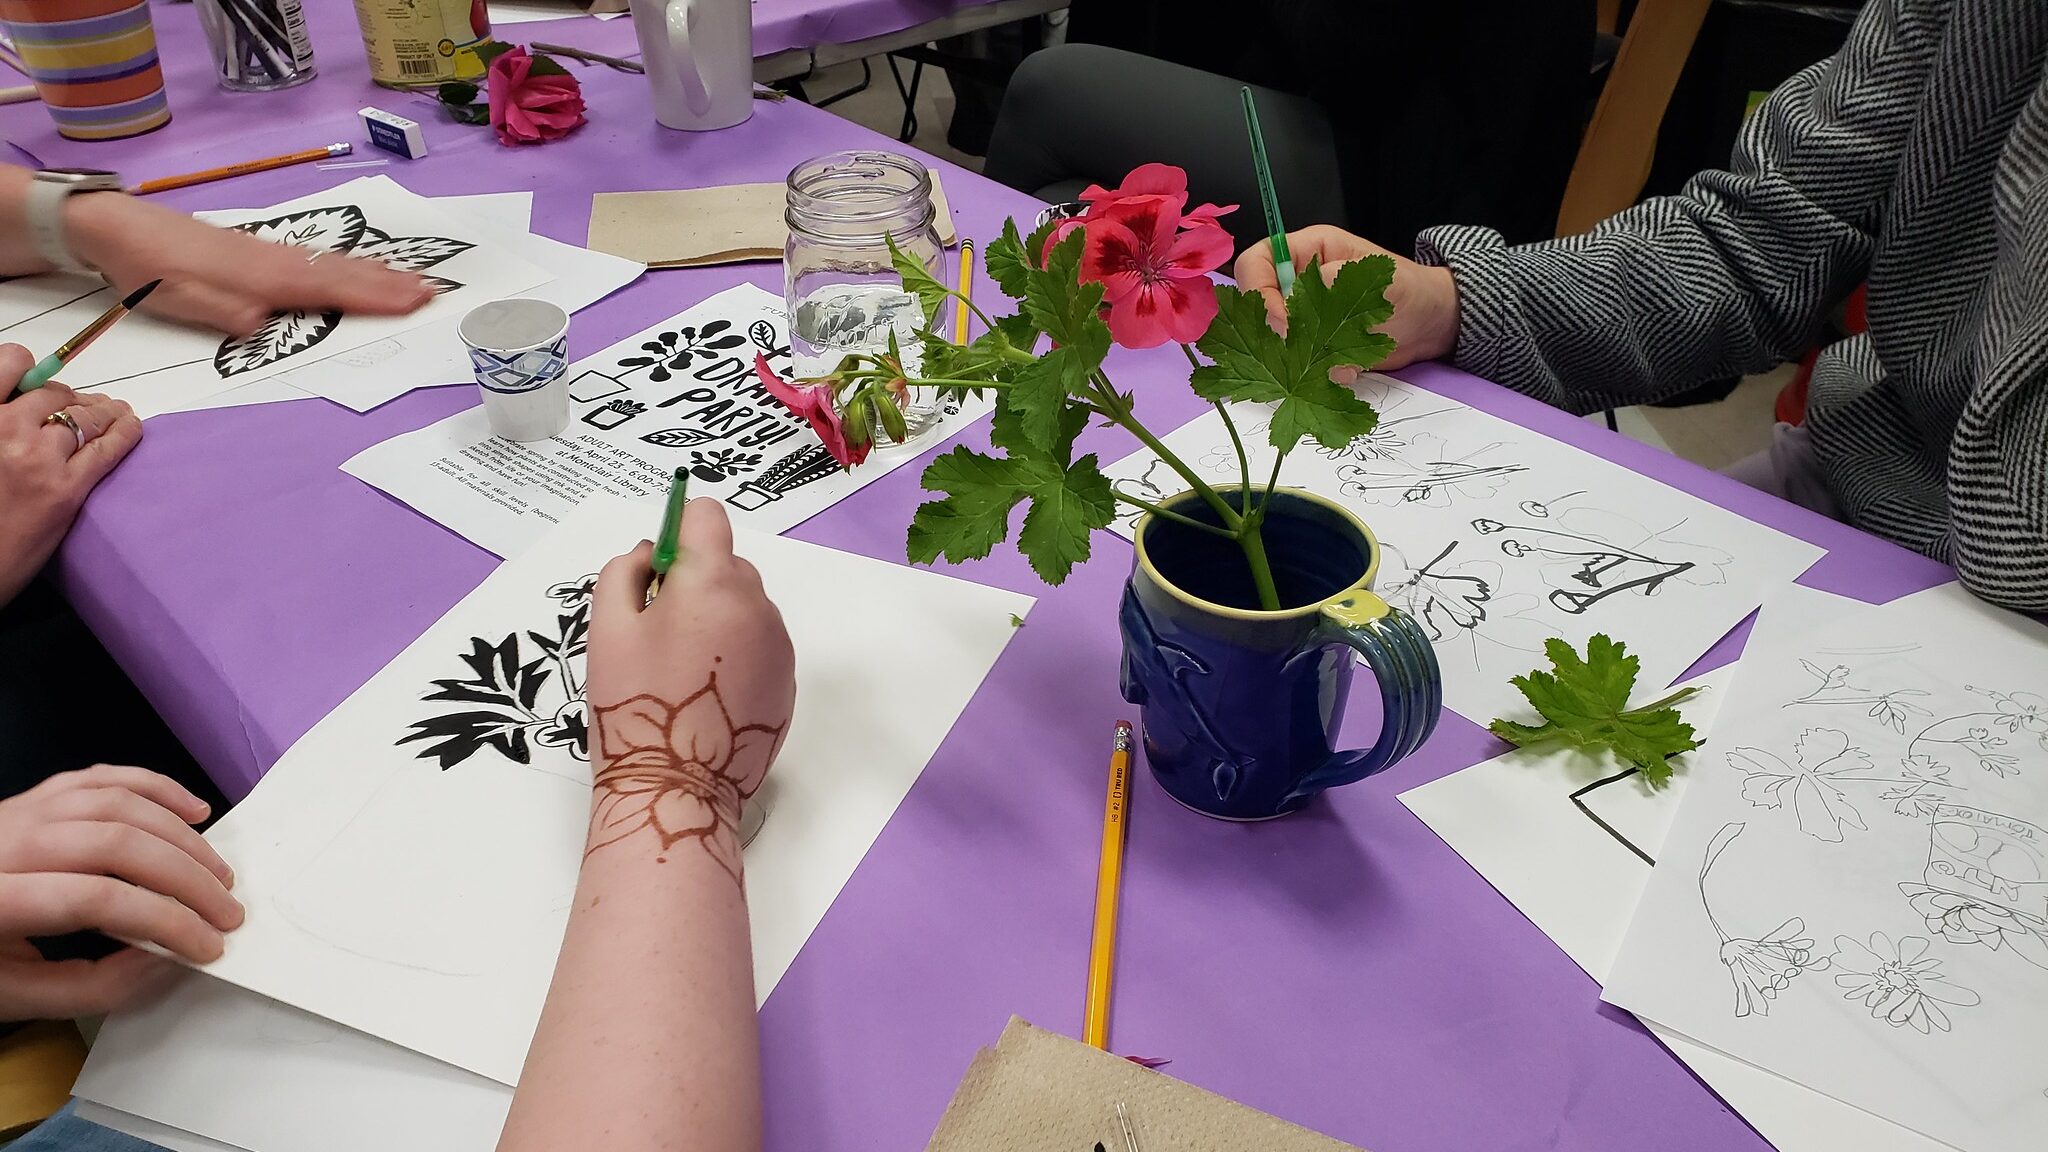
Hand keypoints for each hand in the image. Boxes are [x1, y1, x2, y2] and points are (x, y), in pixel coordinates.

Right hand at [0, 344, 141, 606]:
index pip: (11, 362)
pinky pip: (107, 447)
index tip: (38, 381)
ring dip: (104, 411)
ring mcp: (37, 457)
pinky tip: (131, 427)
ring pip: (87, 415)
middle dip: (71, 399)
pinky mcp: (66, 489)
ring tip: (113, 413)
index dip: (31, 369)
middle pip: (56, 393)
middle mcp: (4, 427)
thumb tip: (22, 403)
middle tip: (80, 408)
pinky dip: (125, 432)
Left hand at [0, 765, 240, 1020]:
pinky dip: (156, 787)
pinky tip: (193, 810)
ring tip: (218, 872)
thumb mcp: (12, 996)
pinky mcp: (35, 796)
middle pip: (117, 843)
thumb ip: (93, 987)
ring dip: (181, 837)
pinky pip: (104, 778)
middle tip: (228, 912)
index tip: (209, 948)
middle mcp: (6, 843)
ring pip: (119, 805)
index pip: (98, 899)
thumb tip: (170, 959)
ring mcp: (20, 810)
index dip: (165, 922)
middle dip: (186, 879)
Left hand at [67, 191, 433, 336]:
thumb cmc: (154, 272)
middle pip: (345, 274)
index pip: (335, 291)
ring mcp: (269, 254)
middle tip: (433, 290)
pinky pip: (316, 260)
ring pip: (334, 264)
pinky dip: (346, 265)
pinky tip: (352, 265)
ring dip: (375, 273)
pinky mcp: (256, 251)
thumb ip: (237, 317)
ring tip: (410, 277)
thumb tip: (270, 325)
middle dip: (391, 283)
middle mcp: (277, 262)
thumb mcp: (191, 306)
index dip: (379, 298)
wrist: (117, 228)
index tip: (419, 300)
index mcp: (268, 280)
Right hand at [583, 499, 795, 878]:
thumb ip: (623, 573)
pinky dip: (735, 653)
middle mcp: (757, 605)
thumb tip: (648, 553)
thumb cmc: (634, 707)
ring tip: (680, 670)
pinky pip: (759, 644)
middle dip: (693, 582)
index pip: (707, 516)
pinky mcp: (787, 681)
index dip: (678, 530)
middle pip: (727, 563)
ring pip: (744, 606)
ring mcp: (779, 645)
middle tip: (657, 631)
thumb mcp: (606, 630)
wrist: (677, 790)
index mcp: (712, 582)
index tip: (658, 564)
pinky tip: (704, 693)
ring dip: (716, 618)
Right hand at [1234, 225, 1460, 371]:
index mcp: (1307, 251)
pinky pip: (1291, 361)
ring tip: (1333, 364)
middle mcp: (1296, 281)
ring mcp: (1301, 315)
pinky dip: (1311, 374)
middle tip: (1304, 351)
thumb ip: (1342, 279)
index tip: (1283, 321)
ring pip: (1269, 336)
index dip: (1258, 292)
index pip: (1256, 262)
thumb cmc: (1410, 290)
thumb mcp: (1382, 279)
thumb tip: (1306, 289)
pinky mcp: (1310, 344)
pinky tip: (1341, 373)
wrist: (1430, 324)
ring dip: (1295, 357)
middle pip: (1254, 303)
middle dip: (1275, 331)